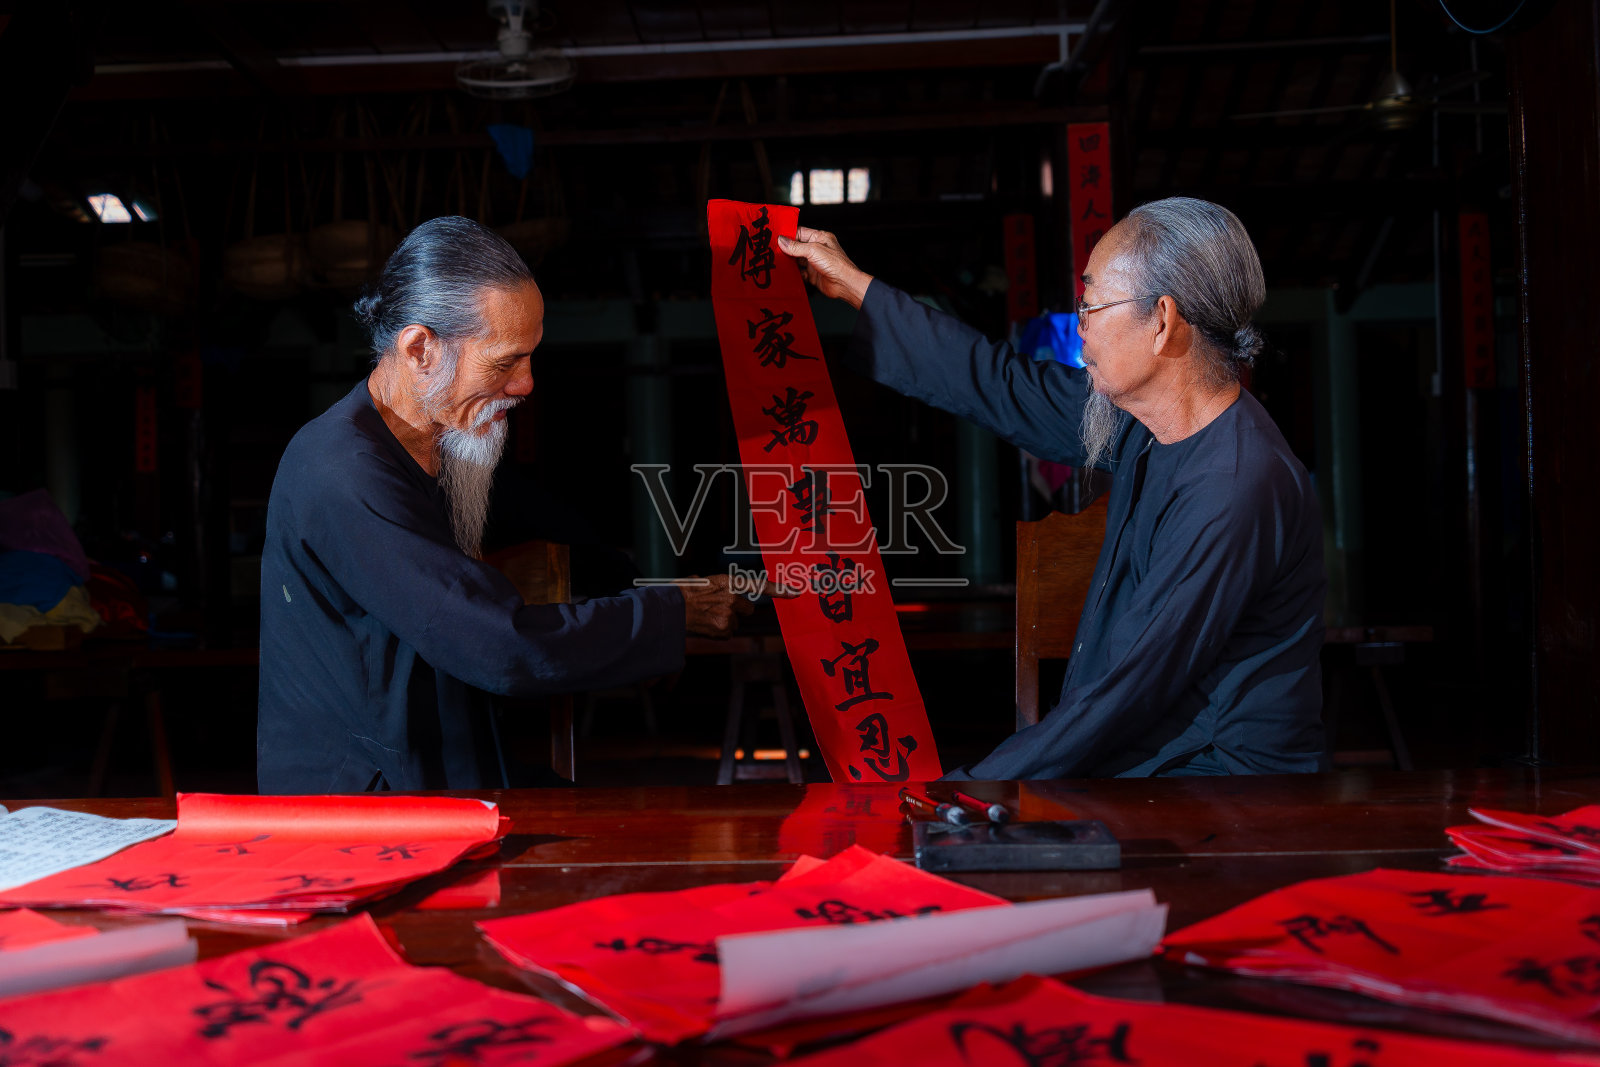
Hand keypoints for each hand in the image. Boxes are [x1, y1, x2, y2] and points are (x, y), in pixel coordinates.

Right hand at [680, 574, 797, 638]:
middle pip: (747, 609)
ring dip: (724, 621)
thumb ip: (717, 584)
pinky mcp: (723, 630)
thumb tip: (713, 585)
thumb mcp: (702, 581)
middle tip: (716, 607)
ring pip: (735, 623)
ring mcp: (729, 616)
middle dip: (736, 610)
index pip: (759, 585)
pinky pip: (728, 633)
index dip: (779, 589)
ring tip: (706, 616)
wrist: (669, 609)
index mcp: (729, 582)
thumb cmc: (683, 592)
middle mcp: (733, 599)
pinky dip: (719, 631)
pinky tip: (706, 625)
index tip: (796, 592)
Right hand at [777, 227, 872, 308]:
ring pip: (797, 260)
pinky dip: (794, 273)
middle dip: (786, 249)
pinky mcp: (813, 275)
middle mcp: (817, 249)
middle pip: (796, 246)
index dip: (788, 234)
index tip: (776, 237)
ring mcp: (815, 262)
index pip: (800, 232)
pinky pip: (799, 272)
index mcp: (820, 238)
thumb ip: (796, 246)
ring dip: (789, 262)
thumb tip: (782, 241)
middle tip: (773, 251)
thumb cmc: (836, 264)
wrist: (844, 284)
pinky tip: (788, 273)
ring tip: (778, 262)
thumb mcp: (813, 250)